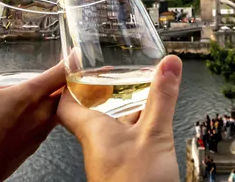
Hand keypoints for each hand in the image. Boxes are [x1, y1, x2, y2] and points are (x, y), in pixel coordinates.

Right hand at [0, 47, 64, 181]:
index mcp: (29, 96)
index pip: (60, 74)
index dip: (71, 61)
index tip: (76, 53)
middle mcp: (40, 114)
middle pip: (64, 93)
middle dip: (67, 81)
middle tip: (67, 70)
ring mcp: (38, 133)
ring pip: (57, 111)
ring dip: (57, 99)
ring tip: (51, 90)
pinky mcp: (32, 146)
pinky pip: (47, 125)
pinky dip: (46, 115)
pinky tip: (32, 113)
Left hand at [57, 55, 182, 181]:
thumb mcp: (154, 133)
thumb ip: (162, 98)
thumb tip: (169, 64)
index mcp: (92, 130)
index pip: (66, 103)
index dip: (69, 84)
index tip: (77, 67)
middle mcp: (96, 144)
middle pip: (89, 113)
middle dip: (101, 93)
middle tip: (111, 75)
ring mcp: (109, 159)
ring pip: (110, 127)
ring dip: (122, 110)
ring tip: (137, 92)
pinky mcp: (123, 170)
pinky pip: (124, 142)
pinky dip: (134, 128)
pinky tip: (150, 125)